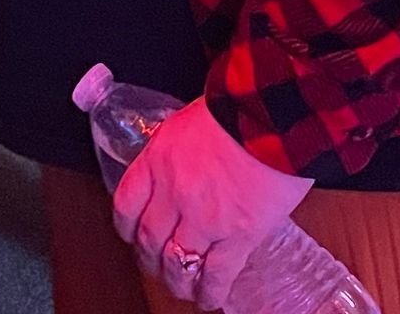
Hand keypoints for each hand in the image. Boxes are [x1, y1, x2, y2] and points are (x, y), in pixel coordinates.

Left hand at [112, 97, 311, 307]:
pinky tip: (210, 298)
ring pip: (177, 264)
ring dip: (177, 281)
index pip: (126, 202)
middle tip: (157, 265)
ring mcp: (204, 217)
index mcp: (160, 157)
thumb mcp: (194, 119)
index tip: (132, 233)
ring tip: (183, 286)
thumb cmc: (239, 104)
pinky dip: (210, 292)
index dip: (126, 226)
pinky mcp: (237, 235)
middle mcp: (174, 190)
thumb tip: (189, 163)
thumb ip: (183, 148)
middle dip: (151, 258)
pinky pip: (216, 275)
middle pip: (149, 239)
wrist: (273, 110)